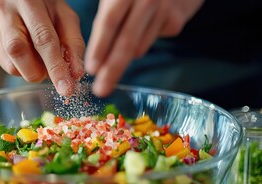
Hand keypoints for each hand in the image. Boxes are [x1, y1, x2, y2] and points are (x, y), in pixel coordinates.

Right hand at [0, 0, 84, 95]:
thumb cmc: (47, 6)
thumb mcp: (66, 17)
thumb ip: (73, 44)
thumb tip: (75, 75)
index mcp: (28, 1)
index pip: (43, 39)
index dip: (56, 67)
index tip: (66, 90)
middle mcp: (5, 12)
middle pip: (19, 53)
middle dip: (40, 71)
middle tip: (51, 67)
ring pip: (12, 66)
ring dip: (31, 69)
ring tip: (38, 53)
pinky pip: (7, 66)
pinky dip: (23, 67)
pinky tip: (28, 52)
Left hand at [85, 0, 203, 96]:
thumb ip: (106, 17)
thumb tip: (95, 56)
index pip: (109, 22)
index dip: (99, 48)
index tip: (92, 69)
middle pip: (126, 43)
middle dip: (112, 70)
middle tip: (101, 90)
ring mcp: (164, 10)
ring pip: (138, 48)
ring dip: (123, 58)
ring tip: (115, 55)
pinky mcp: (175, 22)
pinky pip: (150, 43)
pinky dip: (140, 43)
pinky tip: (143, 28)